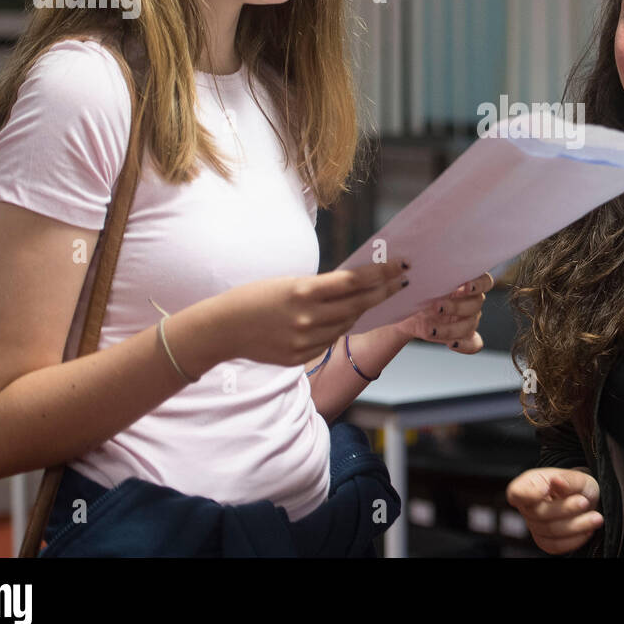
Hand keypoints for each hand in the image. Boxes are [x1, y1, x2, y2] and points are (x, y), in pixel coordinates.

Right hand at [211, 260, 409, 366]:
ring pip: (346, 324)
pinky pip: (329, 340)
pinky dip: (338, 327)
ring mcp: (304, 341)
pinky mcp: (299, 357)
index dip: (381, 273)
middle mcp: (307, 318)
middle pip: (358, 304)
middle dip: (383, 291)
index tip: (400, 266)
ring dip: (361, 310)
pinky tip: (341, 317)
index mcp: (304, 291)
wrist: (222, 329)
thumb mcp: (289, 283)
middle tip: (401, 281)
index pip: (354, 281)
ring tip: (372, 296)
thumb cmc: (255, 297)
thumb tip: (355, 287)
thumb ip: (321, 288)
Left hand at [391, 271, 493, 354]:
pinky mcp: (463, 337)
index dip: (479, 284)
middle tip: (437, 307)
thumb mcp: (417, 283)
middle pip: (476, 304)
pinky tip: (451, 344)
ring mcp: (469, 320)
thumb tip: (422, 272)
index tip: (465, 286)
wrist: (403, 312)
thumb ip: (427, 278)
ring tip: (430, 330)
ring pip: (469, 325)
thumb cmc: (413, 291)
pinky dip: (465, 345)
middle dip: (456, 307)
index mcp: (464, 282)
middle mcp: (471, 301)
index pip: (484, 281)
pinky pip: (473, 344)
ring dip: (451, 328)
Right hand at [506, 466, 601, 554]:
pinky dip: (575, 539)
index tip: (546, 489)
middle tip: (584, 502)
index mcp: (530, 484)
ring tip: (596, 518)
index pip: (517, 492)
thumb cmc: (577, 485)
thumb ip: (568, 479)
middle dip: (566, 509)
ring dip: (577, 525)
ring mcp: (534, 526)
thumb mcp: (578, 476)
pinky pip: (556, 546)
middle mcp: (527, 506)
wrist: (584, 498)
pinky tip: (588, 530)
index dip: (527, 493)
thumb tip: (556, 481)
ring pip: (551, 531)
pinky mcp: (545, 541)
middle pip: (540, 514)